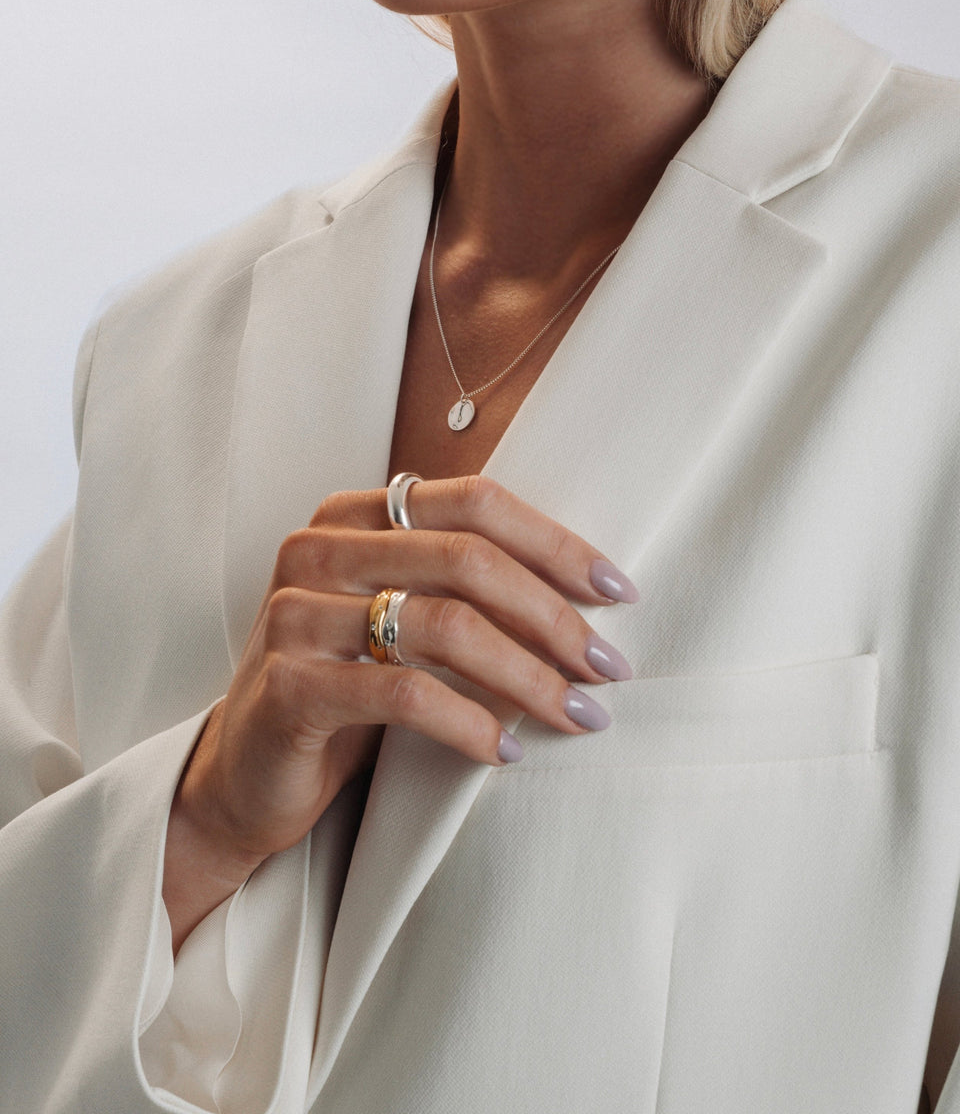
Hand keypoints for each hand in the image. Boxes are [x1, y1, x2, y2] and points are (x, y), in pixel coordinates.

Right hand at [164, 475, 636, 947]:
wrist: (248, 773)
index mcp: (352, 514)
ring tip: (578, 714)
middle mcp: (317, 548)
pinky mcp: (290, 685)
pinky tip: (507, 750)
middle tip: (608, 668)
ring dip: (529, 675)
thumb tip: (588, 593)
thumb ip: (461, 583)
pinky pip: (406, 694)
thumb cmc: (347, 687)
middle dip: (553, 615)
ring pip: (444, 624)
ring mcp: (295, 614)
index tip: (618, 593)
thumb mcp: (400, 616)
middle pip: (467, 559)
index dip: (556, 543)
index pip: (474, 502)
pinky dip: (472, 722)